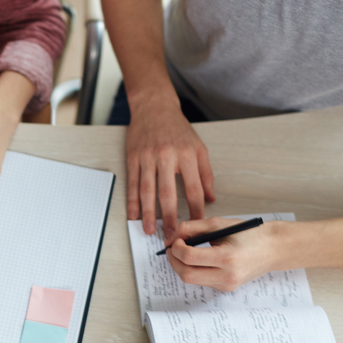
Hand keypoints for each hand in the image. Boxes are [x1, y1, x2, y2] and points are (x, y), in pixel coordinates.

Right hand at [127, 102, 214, 240]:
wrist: (154, 107)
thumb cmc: (177, 129)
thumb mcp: (199, 147)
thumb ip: (206, 174)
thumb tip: (210, 198)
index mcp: (187, 155)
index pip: (194, 188)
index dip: (195, 209)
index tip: (196, 223)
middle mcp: (167, 156)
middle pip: (168, 193)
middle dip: (169, 217)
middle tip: (171, 235)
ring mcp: (148, 157)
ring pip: (147, 191)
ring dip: (148, 213)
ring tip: (149, 230)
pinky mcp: (134, 158)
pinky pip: (132, 183)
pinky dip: (132, 201)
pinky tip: (133, 214)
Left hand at [165, 217, 283, 291]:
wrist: (273, 248)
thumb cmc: (248, 233)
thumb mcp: (218, 224)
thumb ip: (191, 228)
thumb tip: (169, 239)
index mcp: (227, 258)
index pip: (188, 257)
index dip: (175, 247)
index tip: (175, 239)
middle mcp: (227, 276)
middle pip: (185, 275)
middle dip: (173, 260)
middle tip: (173, 248)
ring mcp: (226, 286)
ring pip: (190, 280)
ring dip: (182, 265)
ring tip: (185, 251)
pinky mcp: (225, 289)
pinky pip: (201, 281)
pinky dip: (194, 269)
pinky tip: (199, 259)